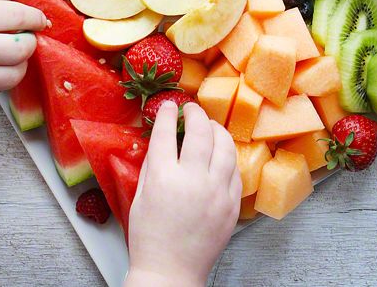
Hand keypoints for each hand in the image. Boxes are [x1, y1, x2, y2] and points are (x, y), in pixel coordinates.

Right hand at [125, 102, 240, 286]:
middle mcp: (193, 181)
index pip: (167, 133)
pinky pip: (235, 171)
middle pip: (200, 132)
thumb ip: (153, 164)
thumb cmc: (149, 236)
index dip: (168, 114)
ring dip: (217, 130)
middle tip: (191, 109)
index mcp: (164, 178)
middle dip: (195, 114)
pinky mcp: (231, 205)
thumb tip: (164, 139)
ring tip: (210, 126)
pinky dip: (228, 157)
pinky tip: (221, 153)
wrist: (170, 271)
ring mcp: (216, 193)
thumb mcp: (141, 194)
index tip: (168, 106)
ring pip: (225, 147)